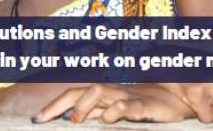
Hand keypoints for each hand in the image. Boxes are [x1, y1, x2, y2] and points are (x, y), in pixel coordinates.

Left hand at [32, 83, 190, 123]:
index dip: (53, 106)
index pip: (72, 96)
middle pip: (79, 91)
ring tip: (73, 120)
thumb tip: (70, 120)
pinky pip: (128, 105)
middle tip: (41, 119)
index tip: (36, 119)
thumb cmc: (141, 106)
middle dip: (58, 104)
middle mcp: (110, 93)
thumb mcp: (115, 112)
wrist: (176, 99)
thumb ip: (95, 115)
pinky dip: (117, 110)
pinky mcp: (144, 105)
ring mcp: (126, 96)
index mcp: (102, 96)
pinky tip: (108, 119)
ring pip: (99, 91)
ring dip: (83, 104)